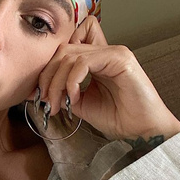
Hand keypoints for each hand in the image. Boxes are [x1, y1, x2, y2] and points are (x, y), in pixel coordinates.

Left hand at [38, 16, 179, 140]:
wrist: (141, 130)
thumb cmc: (116, 117)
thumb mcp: (80, 103)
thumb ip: (62, 92)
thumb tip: (37, 91)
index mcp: (95, 59)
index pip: (64, 48)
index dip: (48, 67)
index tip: (41, 92)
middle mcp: (103, 51)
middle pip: (62, 50)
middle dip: (47, 77)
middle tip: (45, 100)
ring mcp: (112, 52)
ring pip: (70, 56)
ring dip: (57, 82)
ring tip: (57, 104)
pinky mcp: (119, 57)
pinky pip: (84, 62)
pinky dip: (72, 81)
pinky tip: (75, 98)